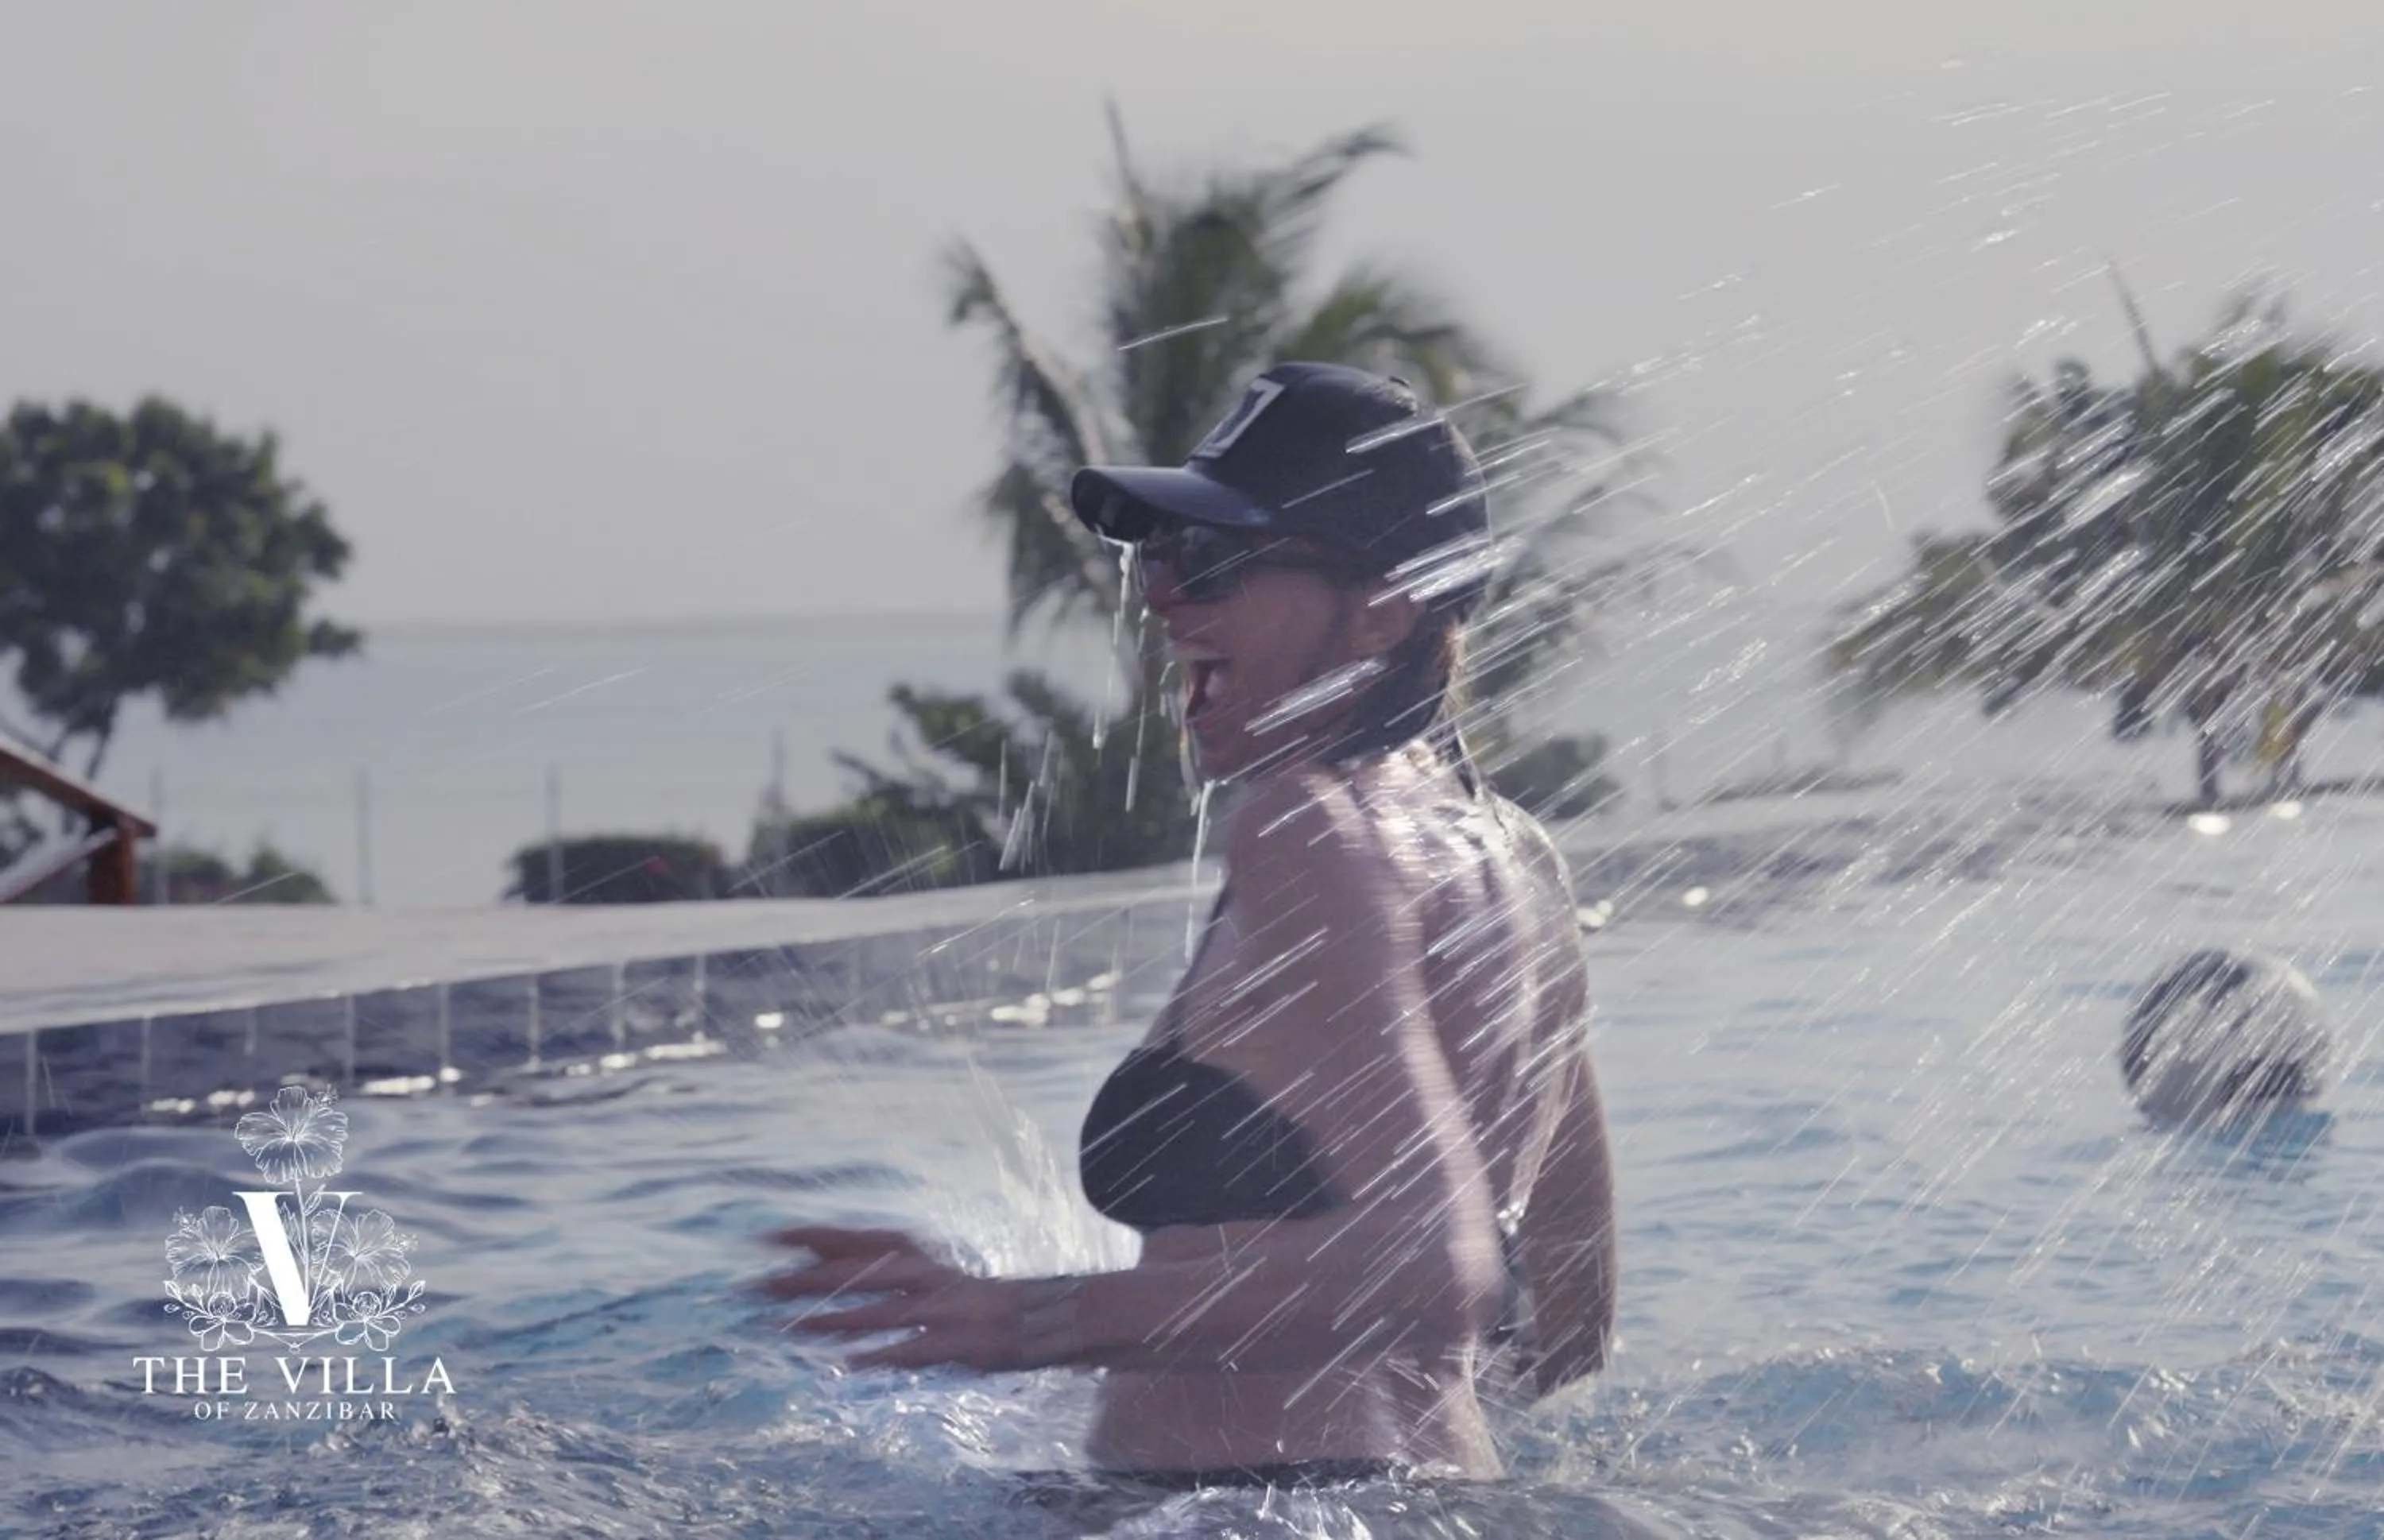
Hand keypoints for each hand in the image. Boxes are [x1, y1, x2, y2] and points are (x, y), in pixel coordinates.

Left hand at [757, 1226, 1071, 1372]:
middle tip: (759, 1286)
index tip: (768, 1237)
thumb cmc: (967, 1298)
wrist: (1041, 1316)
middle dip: (808, 1279)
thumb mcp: (921, 1272)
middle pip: (860, 1274)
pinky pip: (915, 1351)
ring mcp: (945, 1311)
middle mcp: (928, 1277)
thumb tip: (810, 1257)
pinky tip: (848, 1364)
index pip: (859, 1240)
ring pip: (881, 1313)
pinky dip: (882, 1355)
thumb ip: (872, 1266)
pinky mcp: (961, 1346)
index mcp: (919, 1256)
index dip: (815, 1237)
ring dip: (833, 1320)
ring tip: (789, 1328)